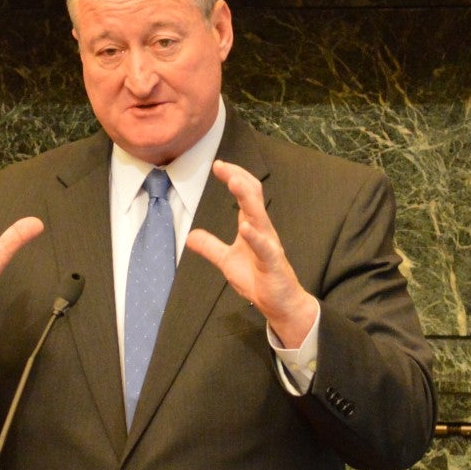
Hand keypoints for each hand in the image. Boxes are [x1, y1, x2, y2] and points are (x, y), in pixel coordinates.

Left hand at [186, 159, 317, 347]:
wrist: (280, 304)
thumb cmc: (259, 279)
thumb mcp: (227, 261)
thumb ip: (211, 247)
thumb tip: (190, 236)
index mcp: (253, 227)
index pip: (246, 195)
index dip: (234, 178)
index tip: (218, 165)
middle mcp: (263, 231)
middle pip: (253, 198)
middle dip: (238, 179)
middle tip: (222, 166)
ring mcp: (269, 246)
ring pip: (259, 217)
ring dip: (246, 199)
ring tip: (233, 182)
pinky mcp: (272, 264)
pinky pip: (264, 248)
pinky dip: (254, 237)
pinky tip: (244, 228)